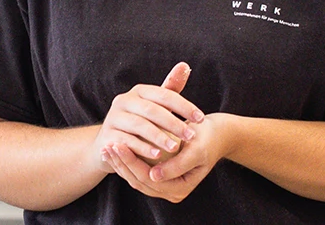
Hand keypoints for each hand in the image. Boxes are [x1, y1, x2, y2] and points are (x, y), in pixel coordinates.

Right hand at [89, 63, 201, 170]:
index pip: (164, 94)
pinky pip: (128, 141)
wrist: (111, 142)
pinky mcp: (107, 135)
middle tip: (191, 136)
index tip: (201, 119)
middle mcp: (124, 101)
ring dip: (159, 137)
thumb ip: (171, 89)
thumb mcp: (155, 106)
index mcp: (139, 91)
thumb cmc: (141, 121)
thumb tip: (185, 65)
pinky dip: (144, 148)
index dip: (184, 106)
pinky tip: (158, 156)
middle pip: (152, 110)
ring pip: (139, 125)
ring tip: (175, 147)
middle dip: (173, 123)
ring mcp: (113, 118)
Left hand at [102, 112, 230, 202]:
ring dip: (120, 164)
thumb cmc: (208, 137)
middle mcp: (171, 192)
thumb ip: (177, 165)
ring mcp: (165, 187)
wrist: (217, 134)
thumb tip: (154, 176)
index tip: (118, 144)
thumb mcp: (196, 149)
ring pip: (136, 179)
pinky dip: (126, 161)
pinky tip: (115, 149)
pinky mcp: (160, 177)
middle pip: (139, 181)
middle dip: (121, 164)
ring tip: (107, 148)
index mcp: (181, 188)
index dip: (131, 163)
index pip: (149, 179)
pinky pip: (139, 173)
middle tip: (107, 145)